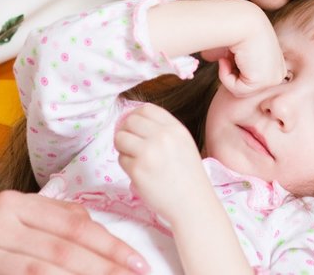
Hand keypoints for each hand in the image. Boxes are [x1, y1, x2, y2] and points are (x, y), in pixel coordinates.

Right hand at [0, 191, 149, 273]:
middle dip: (105, 264)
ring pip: (48, 265)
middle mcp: (4, 217)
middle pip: (67, 245)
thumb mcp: (13, 218)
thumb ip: (52, 218)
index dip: (110, 243)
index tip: (136, 261)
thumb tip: (94, 223)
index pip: (76, 223)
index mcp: (20, 203)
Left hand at [115, 104, 208, 221]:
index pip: (146, 109)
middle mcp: (162, 136)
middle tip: (130, 145)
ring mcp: (149, 152)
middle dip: (126, 131)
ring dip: (123, 148)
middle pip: (130, 121)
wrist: (192, 203)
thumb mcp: (183, 143)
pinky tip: (140, 174)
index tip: (134, 128)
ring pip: (121, 138)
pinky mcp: (137, 169)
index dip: (135, 116)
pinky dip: (127, 166)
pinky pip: (121, 159)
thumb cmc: (188, 176)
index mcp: (175, 128)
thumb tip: (131, 121)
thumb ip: (163, 131)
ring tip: (134, 159)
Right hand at [147, 0, 285, 96]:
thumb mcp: (240, 47)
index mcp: (276, 63)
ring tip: (230, 55)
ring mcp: (273, 78)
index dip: (236, 68)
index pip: (252, 78)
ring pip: (241, 90)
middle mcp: (278, 71)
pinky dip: (226, 77)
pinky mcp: (264, 81)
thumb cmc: (236, 27)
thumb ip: (234, 60)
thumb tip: (219, 61)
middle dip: (233, 72)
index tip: (232, 53)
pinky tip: (229, 59)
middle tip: (230, 54)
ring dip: (228, 74)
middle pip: (248, 86)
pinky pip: (237, 90)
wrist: (241, 20)